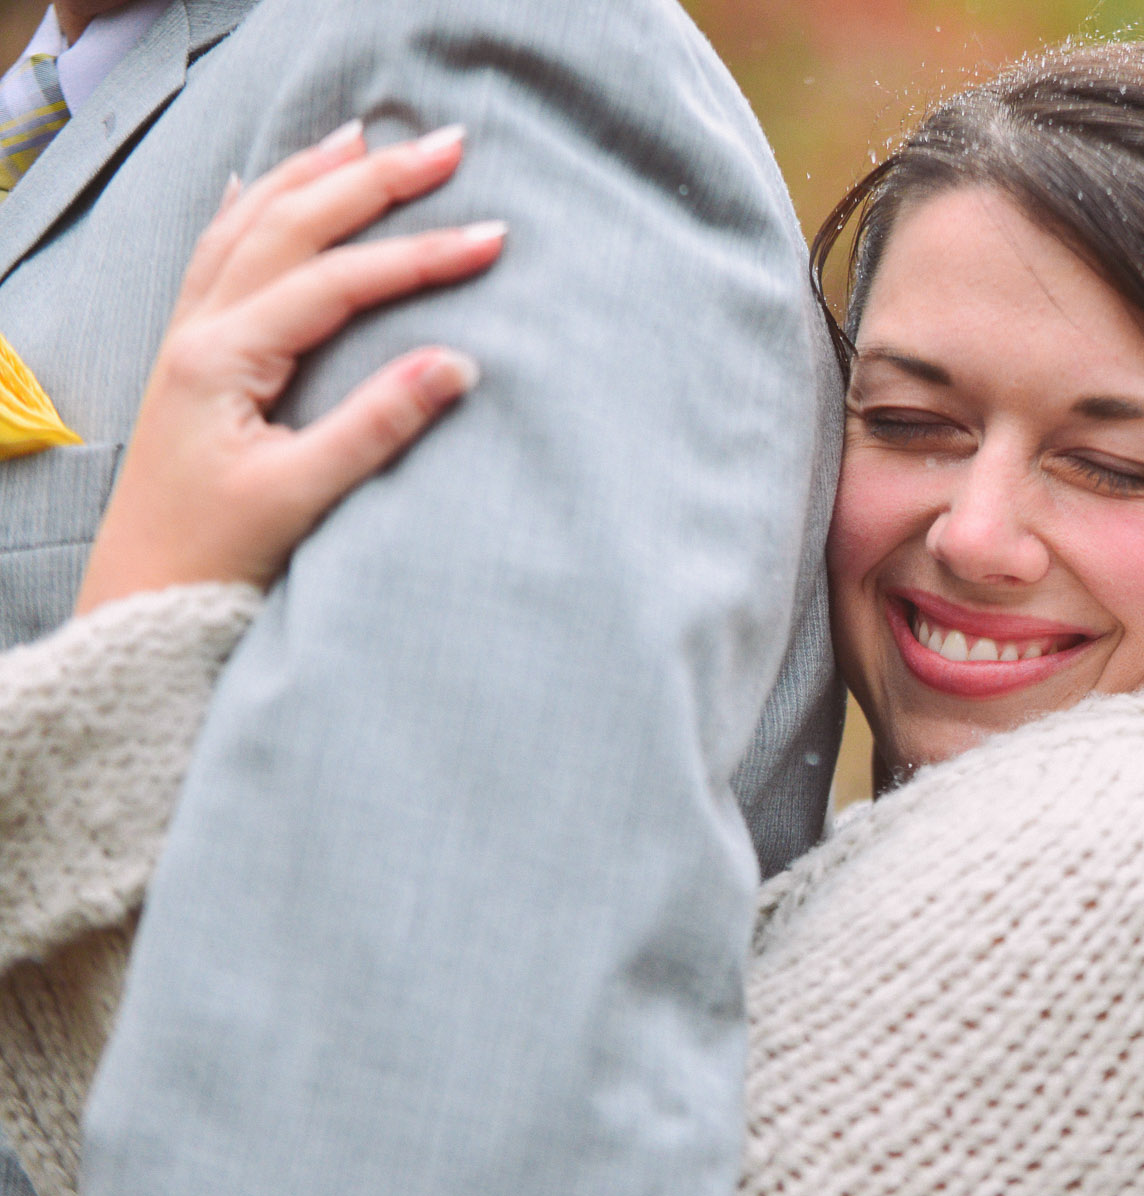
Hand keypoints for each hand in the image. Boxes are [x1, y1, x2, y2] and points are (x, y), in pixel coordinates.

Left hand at [74, 121, 507, 613]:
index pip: (338, 282)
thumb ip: (378, 426)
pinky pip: (218, 255)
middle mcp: (200, 332)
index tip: (492, 239)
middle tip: (447, 147)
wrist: (140, 598)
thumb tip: (458, 364)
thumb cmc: (215, 556)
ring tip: (364, 137)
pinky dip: (252, 209)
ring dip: (311, 176)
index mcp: (224, 358)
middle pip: (291, 225)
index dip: (419, 256)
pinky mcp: (191, 359)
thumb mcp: (302, 496)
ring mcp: (189, 339)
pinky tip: (262, 187)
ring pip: (250, 226)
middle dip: (373, 180)